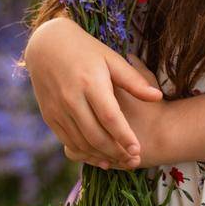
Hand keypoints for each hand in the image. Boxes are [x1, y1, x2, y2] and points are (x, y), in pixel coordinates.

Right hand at [23, 15, 165, 170]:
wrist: (47, 45)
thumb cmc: (86, 50)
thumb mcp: (111, 59)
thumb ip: (134, 80)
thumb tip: (158, 97)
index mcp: (90, 83)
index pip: (110, 118)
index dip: (124, 137)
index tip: (137, 150)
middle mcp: (71, 98)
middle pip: (95, 135)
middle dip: (115, 151)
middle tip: (131, 160)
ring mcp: (57, 108)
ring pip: (81, 142)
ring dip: (100, 156)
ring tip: (119, 161)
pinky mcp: (49, 116)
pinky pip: (67, 141)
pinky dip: (84, 152)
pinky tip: (99, 157)